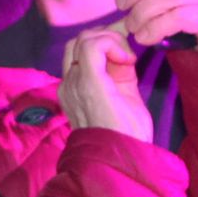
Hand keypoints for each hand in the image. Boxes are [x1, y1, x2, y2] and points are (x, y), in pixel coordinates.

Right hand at [59, 25, 152, 142]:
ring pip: (84, 38)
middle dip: (107, 38)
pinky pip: (92, 45)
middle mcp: (69, 84)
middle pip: (79, 41)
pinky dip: (112, 43)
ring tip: (127, 58)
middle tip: (128, 54)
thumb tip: (125, 53)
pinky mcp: (88, 83)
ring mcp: (75, 83)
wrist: (124, 159)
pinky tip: (126, 59)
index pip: (80, 51)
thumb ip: (120, 74)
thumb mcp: (124, 96)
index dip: (105, 44)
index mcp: (75, 89)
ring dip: (111, 39)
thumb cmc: (127, 135)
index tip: (127, 56)